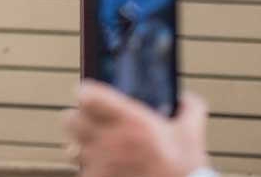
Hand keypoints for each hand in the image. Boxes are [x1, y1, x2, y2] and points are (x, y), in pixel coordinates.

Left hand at [62, 82, 209, 176]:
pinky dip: (89, 169)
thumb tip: (186, 98)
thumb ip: (189, 109)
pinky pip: (81, 170)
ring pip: (71, 147)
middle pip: (69, 119)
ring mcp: (100, 164)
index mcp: (129, 121)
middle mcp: (109, 140)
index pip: (86, 94)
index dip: (87, 92)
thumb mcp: (192, 134)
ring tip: (97, 148)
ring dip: (81, 145)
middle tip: (93, 122)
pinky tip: (104, 169)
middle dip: (79, 118)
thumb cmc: (184, 170)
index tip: (93, 95)